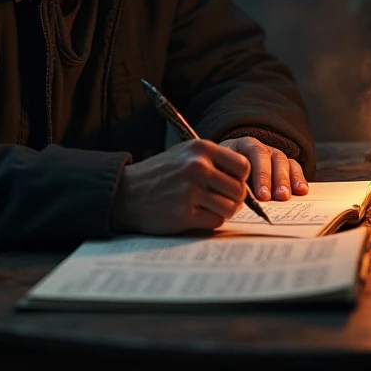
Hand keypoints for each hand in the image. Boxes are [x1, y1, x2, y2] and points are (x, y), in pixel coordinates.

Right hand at [113, 138, 250, 234]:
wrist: (126, 193)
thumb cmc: (159, 174)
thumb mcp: (184, 154)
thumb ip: (213, 161)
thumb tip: (245, 181)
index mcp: (200, 148)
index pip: (243, 166)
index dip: (240, 178)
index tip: (230, 184)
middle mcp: (197, 167)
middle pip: (239, 190)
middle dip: (233, 199)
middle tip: (218, 200)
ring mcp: (190, 191)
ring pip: (230, 208)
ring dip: (222, 211)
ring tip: (206, 207)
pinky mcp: (184, 213)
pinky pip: (215, 221)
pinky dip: (209, 221)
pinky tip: (194, 214)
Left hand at [219, 137, 308, 201]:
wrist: (228, 164)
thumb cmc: (226, 172)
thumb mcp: (224, 172)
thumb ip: (231, 181)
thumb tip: (239, 198)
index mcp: (244, 145)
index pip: (255, 153)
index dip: (261, 174)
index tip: (262, 195)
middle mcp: (262, 148)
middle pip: (272, 158)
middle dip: (276, 179)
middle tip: (279, 197)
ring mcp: (274, 155)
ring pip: (284, 163)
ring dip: (287, 181)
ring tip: (287, 197)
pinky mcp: (285, 164)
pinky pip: (294, 168)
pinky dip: (299, 179)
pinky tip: (302, 191)